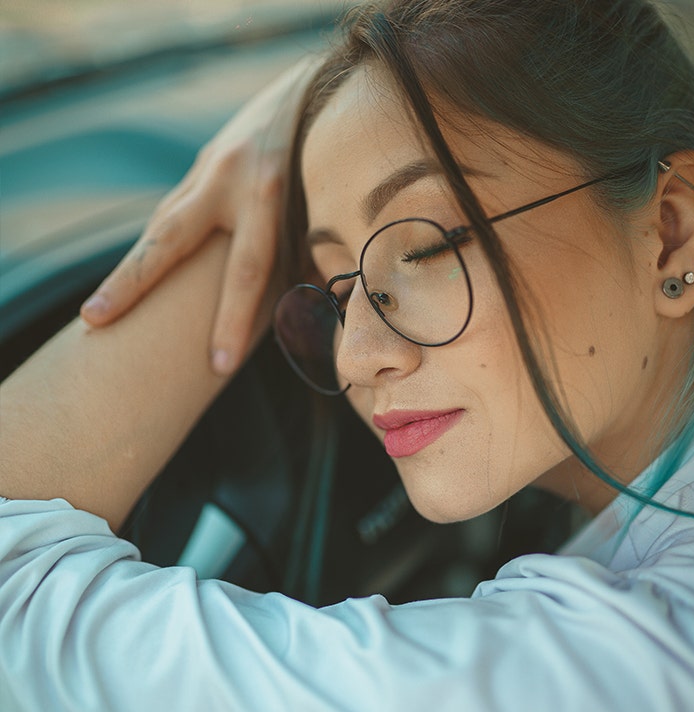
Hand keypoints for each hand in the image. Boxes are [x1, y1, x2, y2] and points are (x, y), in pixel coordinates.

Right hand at [80, 58, 316, 374]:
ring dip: (130, 271)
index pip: (246, 272)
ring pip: (160, 226)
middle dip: (131, 284)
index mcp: (268, 196)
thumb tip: (314, 314)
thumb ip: (316, 258)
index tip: (217, 365)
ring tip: (99, 312)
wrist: (310, 91)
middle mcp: (227, 180)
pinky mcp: (199, 166)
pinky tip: (133, 282)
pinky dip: (155, 250)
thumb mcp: (326, 207)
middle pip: (168, 240)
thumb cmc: (326, 164)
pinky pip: (172, 215)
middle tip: (94, 320)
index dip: (232, 322)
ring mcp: (206, 168)